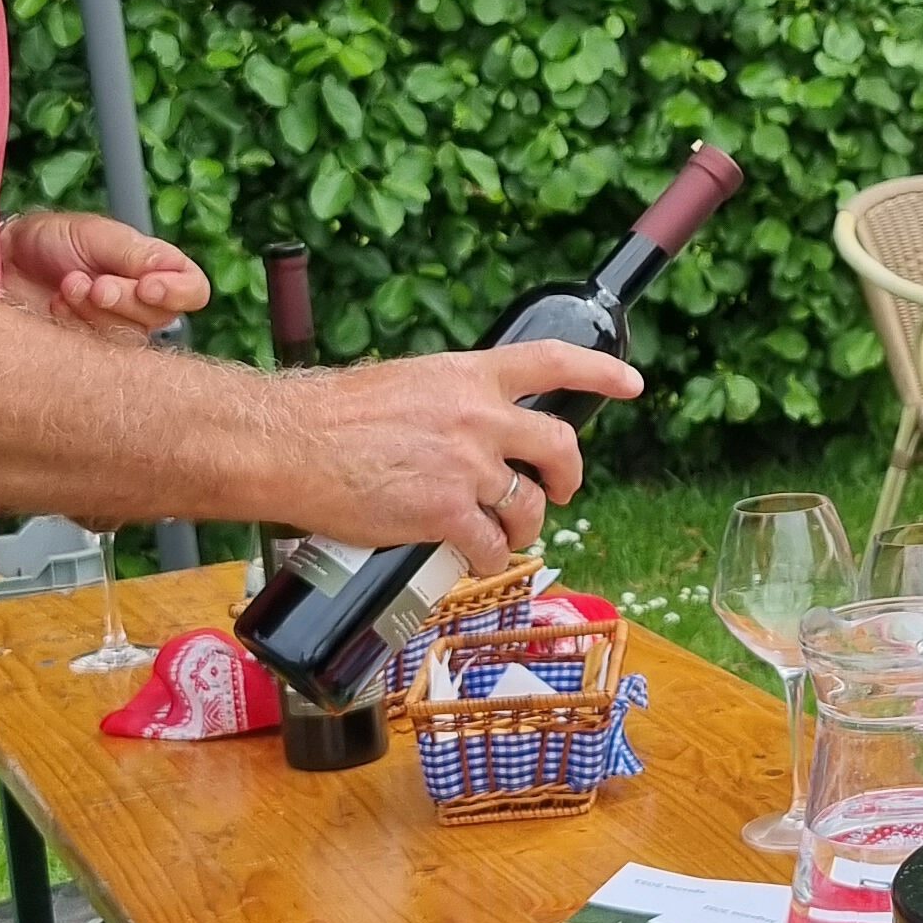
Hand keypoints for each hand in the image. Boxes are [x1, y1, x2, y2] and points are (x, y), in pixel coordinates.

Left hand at [0, 209, 210, 335]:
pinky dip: (74, 327)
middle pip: (160, 319)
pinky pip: (96, 354)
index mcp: (155, 270)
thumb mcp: (94, 233)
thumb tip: (168, 271)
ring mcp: (115, 330)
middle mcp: (141, 305)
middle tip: (94, 283)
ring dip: (95, 312)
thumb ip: (135, 253)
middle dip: (124, 301)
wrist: (1, 260)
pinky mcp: (87, 353)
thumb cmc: (50, 239)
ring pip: (128, 339)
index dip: (177, 293)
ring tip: (67, 286)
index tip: (147, 286)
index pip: (192, 290)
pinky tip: (55, 305)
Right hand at [268, 340, 642, 567]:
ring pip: (527, 506)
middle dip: (568, 477)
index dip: (600, 372)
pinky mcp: (447, 513)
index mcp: (468, 375)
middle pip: (558, 448)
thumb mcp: (405, 385)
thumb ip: (448, 403)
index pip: (552, 363)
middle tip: (559, 492)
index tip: (631, 384)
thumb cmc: (330, 416)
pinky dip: (484, 560)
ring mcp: (467, 467)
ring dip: (519, 527)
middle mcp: (479, 417)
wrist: (291, 443)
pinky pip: (489, 547)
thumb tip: (465, 429)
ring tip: (496, 535)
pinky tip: (469, 560)